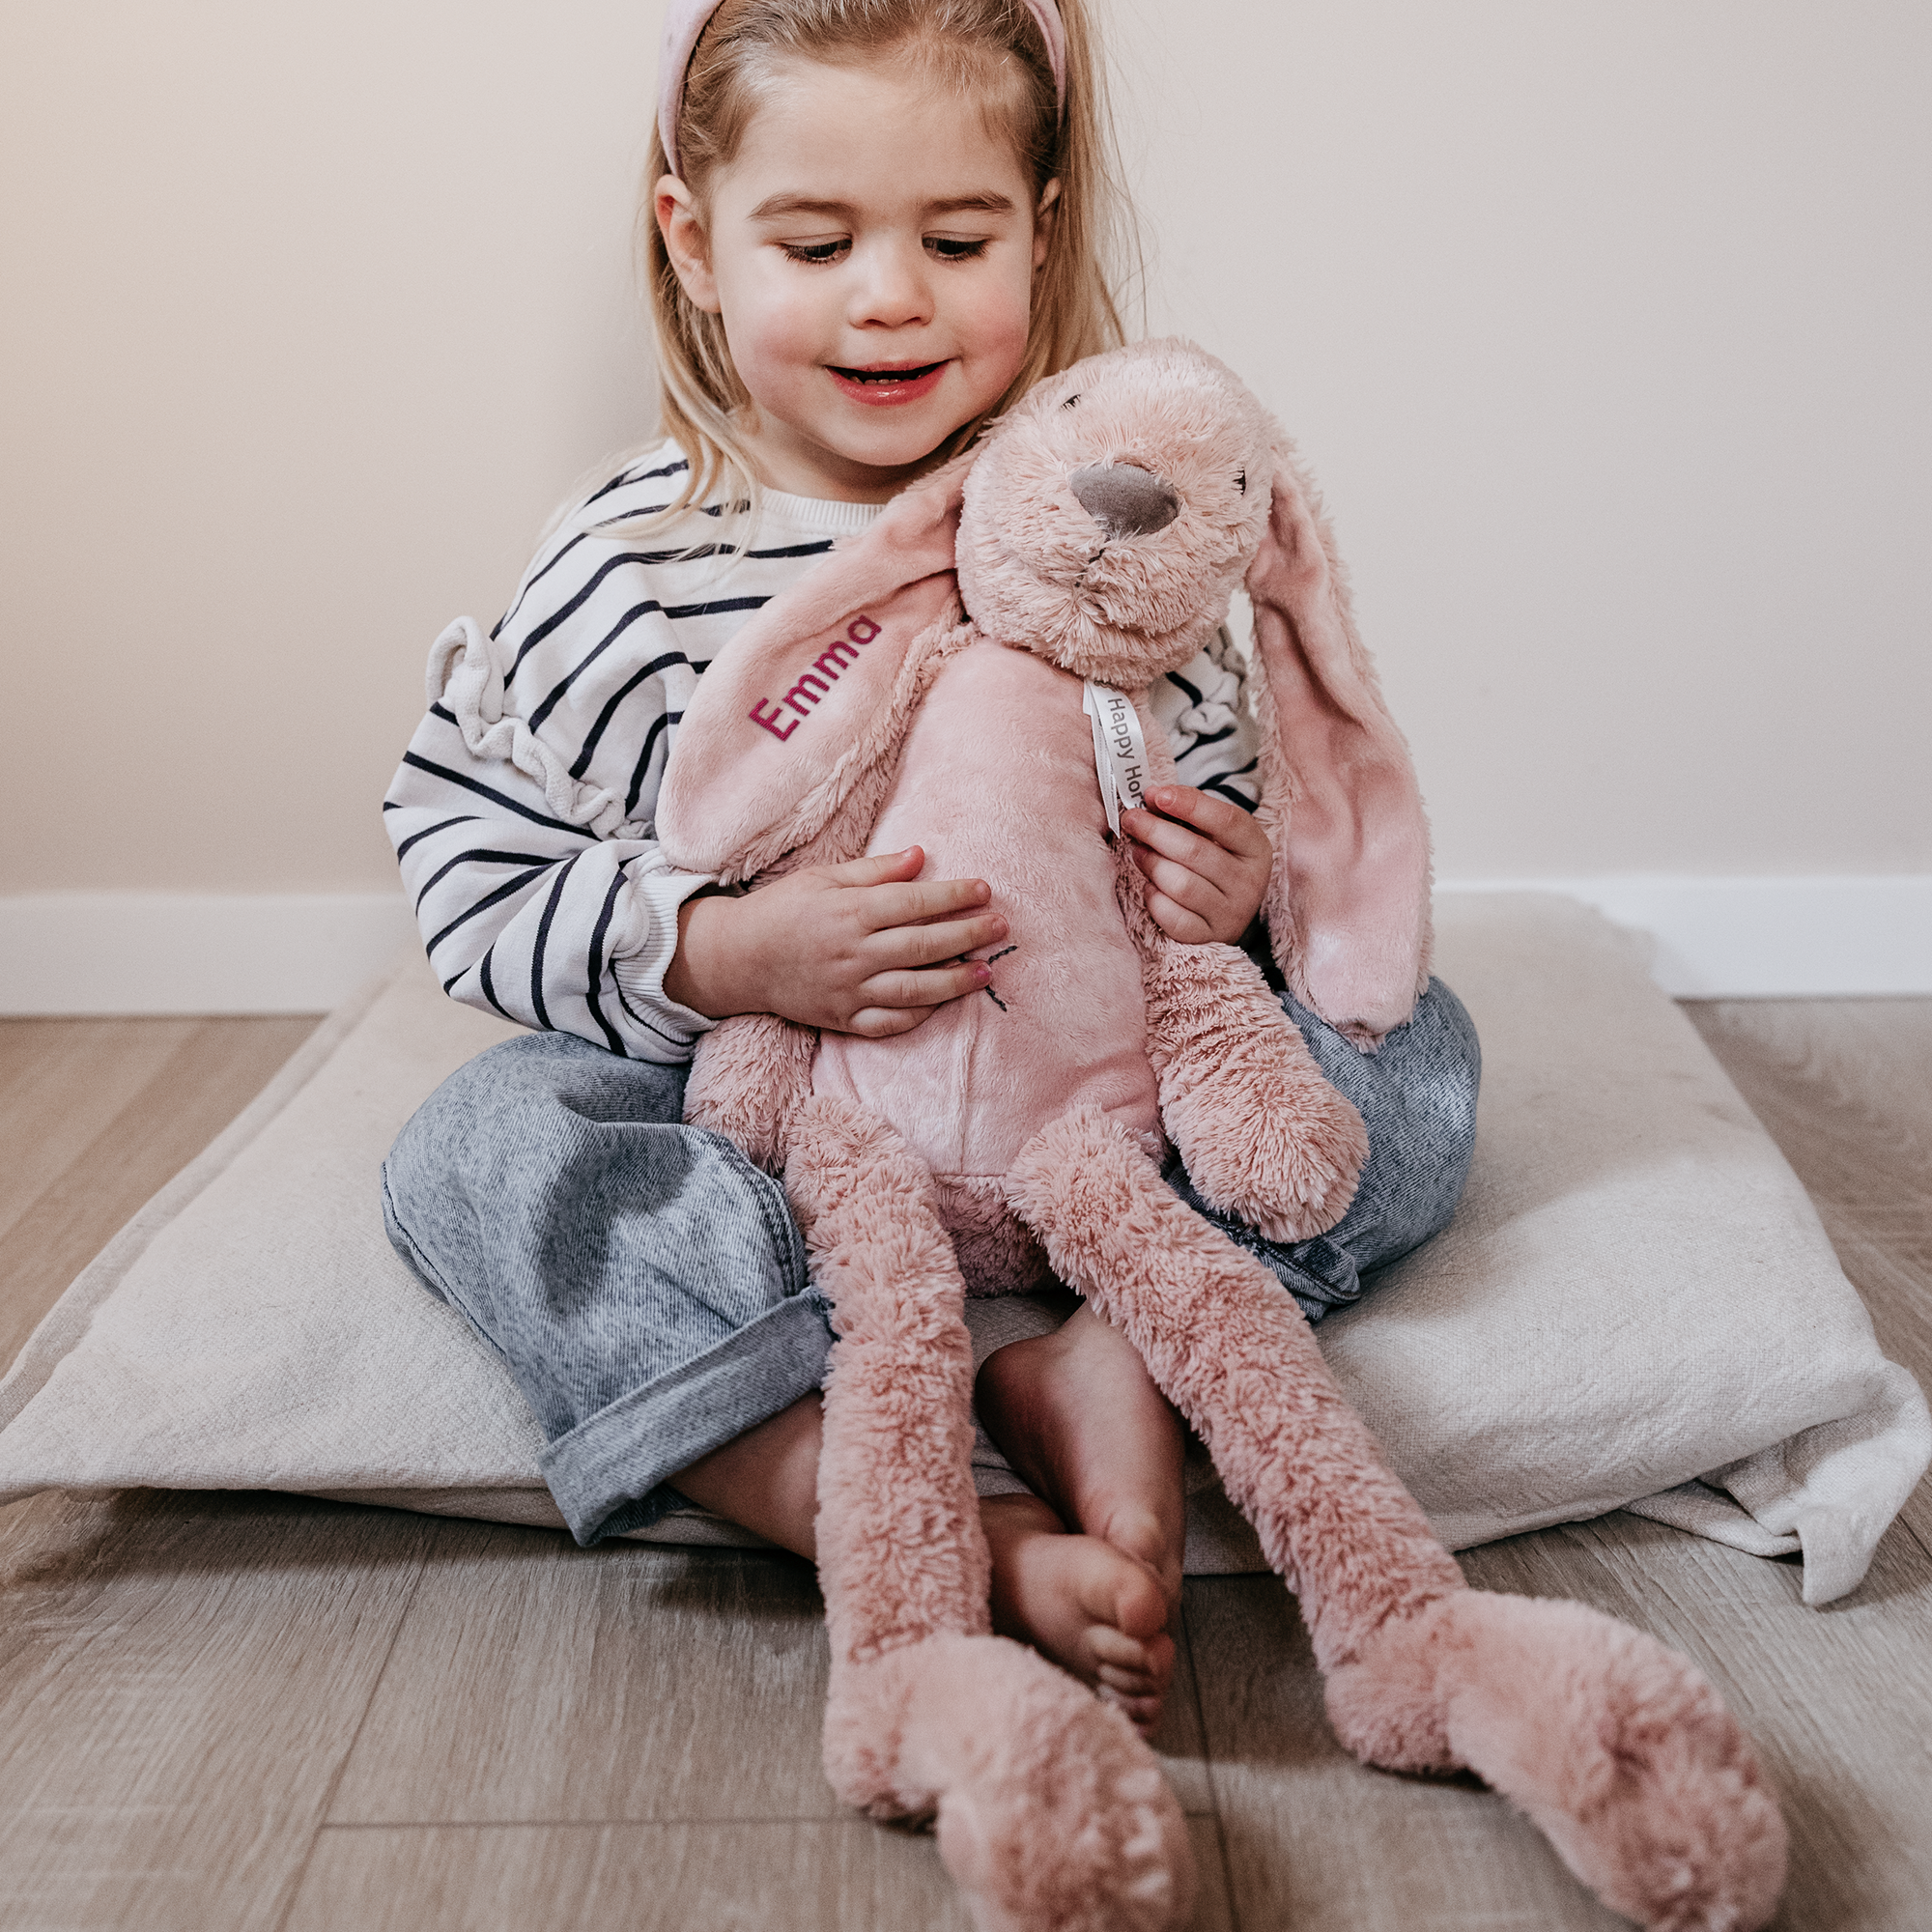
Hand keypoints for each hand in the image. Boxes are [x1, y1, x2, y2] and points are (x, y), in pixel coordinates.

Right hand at [665, 847, 1007, 1036]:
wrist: (738, 958)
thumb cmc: (784, 909)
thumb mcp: (824, 877)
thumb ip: (876, 870)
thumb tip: (922, 856)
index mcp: (850, 912)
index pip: (914, 903)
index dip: (953, 896)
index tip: (984, 889)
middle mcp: (853, 953)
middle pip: (923, 946)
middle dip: (967, 934)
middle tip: (1000, 925)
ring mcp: (849, 990)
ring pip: (913, 990)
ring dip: (955, 981)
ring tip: (986, 970)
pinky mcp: (842, 1019)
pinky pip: (889, 1024)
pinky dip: (919, 1016)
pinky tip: (943, 1003)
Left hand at [1121, 785, 1271, 944]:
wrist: (1227, 914)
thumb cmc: (1215, 863)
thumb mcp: (1216, 836)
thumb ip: (1189, 813)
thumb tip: (1153, 796)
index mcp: (1256, 849)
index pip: (1227, 821)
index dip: (1190, 805)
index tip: (1156, 795)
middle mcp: (1249, 883)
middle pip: (1196, 852)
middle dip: (1156, 832)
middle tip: (1132, 820)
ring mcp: (1230, 914)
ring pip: (1181, 885)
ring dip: (1151, 864)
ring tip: (1138, 852)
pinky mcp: (1207, 937)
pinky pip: (1172, 917)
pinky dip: (1154, 898)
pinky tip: (1150, 886)